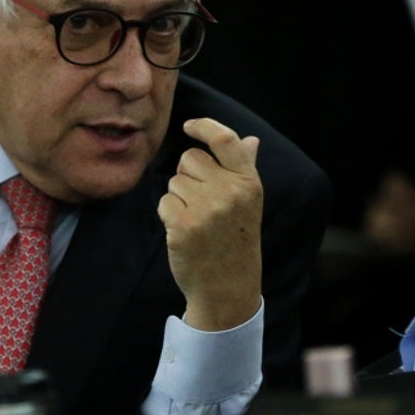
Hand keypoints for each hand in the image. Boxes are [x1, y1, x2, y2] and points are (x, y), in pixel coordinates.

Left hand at [157, 118, 262, 330]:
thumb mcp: (249, 203)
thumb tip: (250, 139)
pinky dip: (169, 215)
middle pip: (190, 159)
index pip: (225, 139)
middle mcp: (230, 192)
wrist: (228, 288)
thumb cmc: (236, 240)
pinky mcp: (184, 225)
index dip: (204, 125)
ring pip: (174, 181)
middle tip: (203, 205)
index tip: (189, 125)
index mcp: (249, 183)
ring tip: (198, 223)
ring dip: (179, 198)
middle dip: (189, 176)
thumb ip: (245, 168)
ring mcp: (207, 209)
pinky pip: (164, 201)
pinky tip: (185, 233)